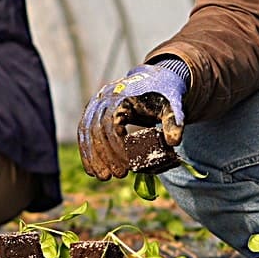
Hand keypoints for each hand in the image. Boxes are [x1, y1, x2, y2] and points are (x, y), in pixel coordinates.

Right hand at [78, 60, 188, 179]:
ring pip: (86, 132)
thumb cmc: (163, 94)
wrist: (154, 80)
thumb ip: (174, 122)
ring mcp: (96, 104)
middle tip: (118, 176)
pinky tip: (92, 170)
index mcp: (122, 95)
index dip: (116, 147)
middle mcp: (104, 98)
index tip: (127, 166)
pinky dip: (87, 152)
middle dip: (105, 156)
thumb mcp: (173, 105)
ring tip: (103, 177)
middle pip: (96, 129)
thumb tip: (173, 143)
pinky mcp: (93, 111)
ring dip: (93, 157)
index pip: (111, 123)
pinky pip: (84, 132)